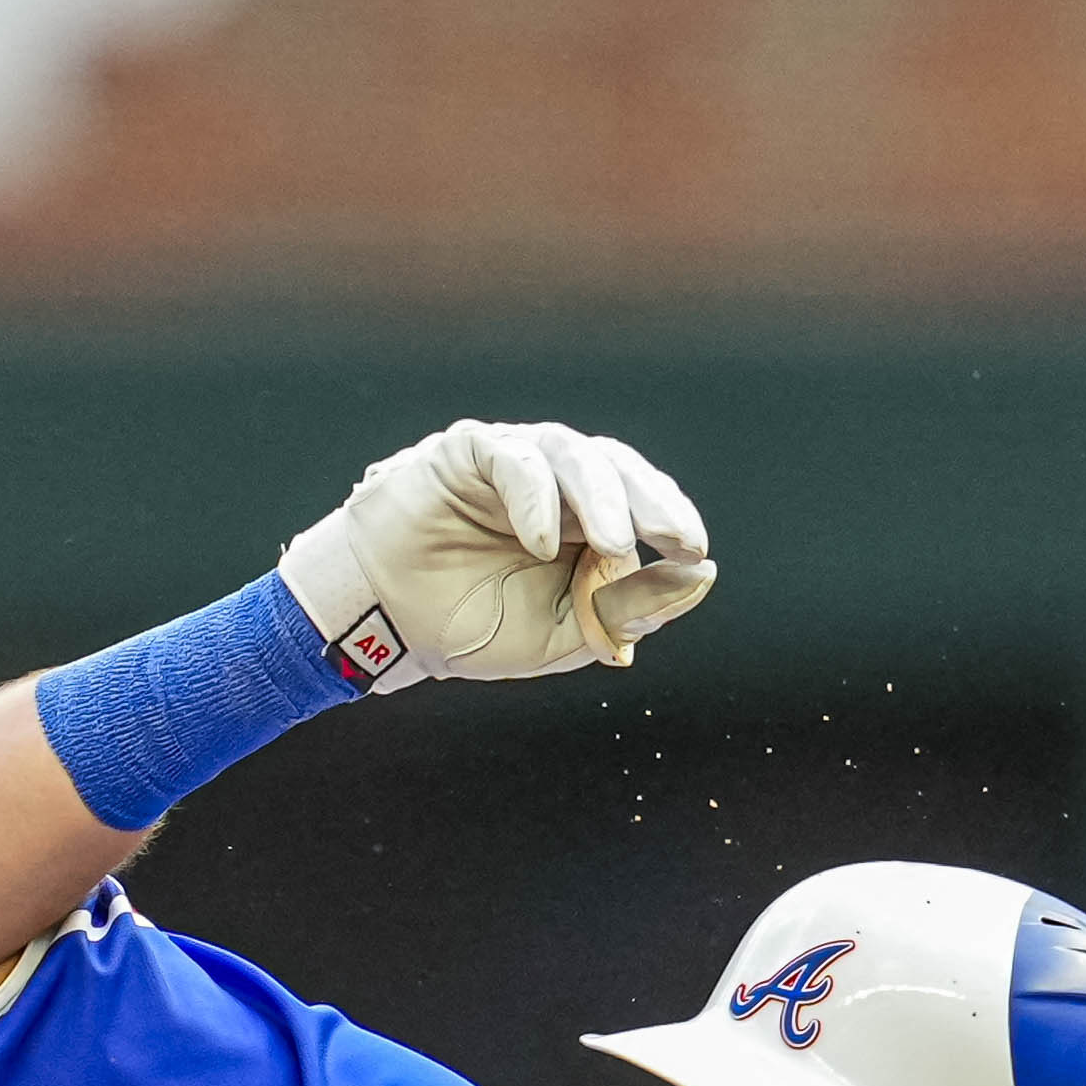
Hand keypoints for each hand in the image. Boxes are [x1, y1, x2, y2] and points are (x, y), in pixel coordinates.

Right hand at [279, 418, 714, 691]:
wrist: (386, 627)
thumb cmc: (471, 629)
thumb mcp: (563, 633)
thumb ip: (627, 609)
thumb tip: (699, 577)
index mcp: (583, 521)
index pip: (642, 501)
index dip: (670, 520)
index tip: (694, 554)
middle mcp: (555, 483)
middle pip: (618, 471)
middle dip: (651, 505)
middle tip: (677, 540)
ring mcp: (513, 463)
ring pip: (574, 456)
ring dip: (602, 501)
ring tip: (612, 545)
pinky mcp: (468, 452)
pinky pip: (514, 461)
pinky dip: (535, 498)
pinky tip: (540, 542)